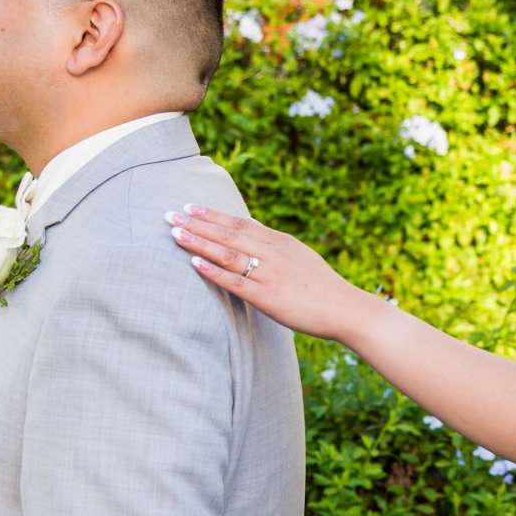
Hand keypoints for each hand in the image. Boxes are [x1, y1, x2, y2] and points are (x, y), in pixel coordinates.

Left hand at [166, 205, 374, 343]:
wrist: (346, 309)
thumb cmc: (324, 289)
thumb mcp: (301, 259)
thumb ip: (277, 251)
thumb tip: (256, 245)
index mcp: (281, 242)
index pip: (240, 223)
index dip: (213, 215)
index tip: (190, 206)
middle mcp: (273, 252)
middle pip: (228, 233)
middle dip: (197, 223)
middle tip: (169, 214)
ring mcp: (269, 273)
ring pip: (227, 252)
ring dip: (198, 241)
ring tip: (174, 233)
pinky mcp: (267, 296)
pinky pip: (235, 281)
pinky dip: (212, 271)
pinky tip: (193, 263)